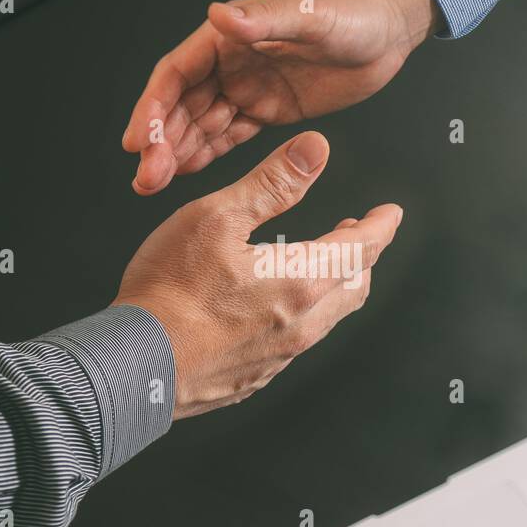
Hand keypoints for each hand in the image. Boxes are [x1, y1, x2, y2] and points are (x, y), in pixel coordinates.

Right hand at [113, 131, 402, 417]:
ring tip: (319, 264)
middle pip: (353, 286)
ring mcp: (279, 356)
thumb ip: (271, 183)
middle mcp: (301, 324)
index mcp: (300, 282)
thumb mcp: (217, 218)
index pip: (362, 249)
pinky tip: (276, 305)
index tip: (390, 213)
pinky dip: (303, 314)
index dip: (380, 226)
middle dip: (361, 256)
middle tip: (356, 234)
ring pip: (328, 318)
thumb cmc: (168, 292)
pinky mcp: (255, 376)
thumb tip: (315, 150)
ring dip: (334, 286)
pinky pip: (296, 342)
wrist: (135, 365)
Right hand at [122, 0, 439, 194]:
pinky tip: (187, 173)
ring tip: (155, 182)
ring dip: (176, 151)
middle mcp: (231, 61)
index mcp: (230, 34)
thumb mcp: (310, 14)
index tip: (138, 139)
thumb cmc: (352, 9)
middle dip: (160, 140)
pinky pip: (229, 135)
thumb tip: (221, 14)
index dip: (152, 106)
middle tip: (146, 176)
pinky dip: (206, 154)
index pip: (177, 73)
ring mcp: (248, 86)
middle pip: (181, 104)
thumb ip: (265, 19)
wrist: (389, 28)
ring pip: (199, 123)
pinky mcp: (268, 109)